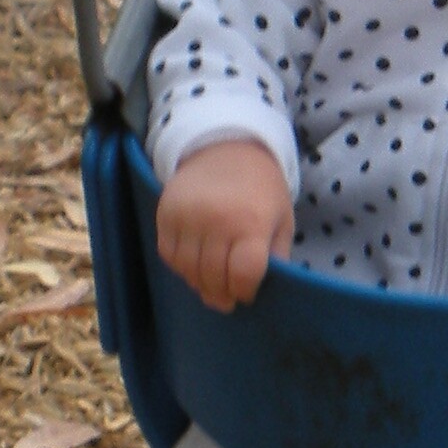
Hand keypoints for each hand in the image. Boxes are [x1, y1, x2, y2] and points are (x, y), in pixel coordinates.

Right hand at [156, 138, 293, 311]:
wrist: (225, 148)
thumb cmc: (260, 189)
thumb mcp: (281, 219)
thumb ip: (276, 255)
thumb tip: (266, 288)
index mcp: (252, 223)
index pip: (243, 274)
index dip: (244, 292)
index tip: (246, 293)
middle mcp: (217, 221)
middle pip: (213, 277)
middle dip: (221, 295)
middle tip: (226, 298)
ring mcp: (188, 217)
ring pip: (188, 270)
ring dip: (199, 283)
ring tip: (210, 283)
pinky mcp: (166, 213)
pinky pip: (168, 254)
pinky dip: (180, 266)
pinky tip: (194, 263)